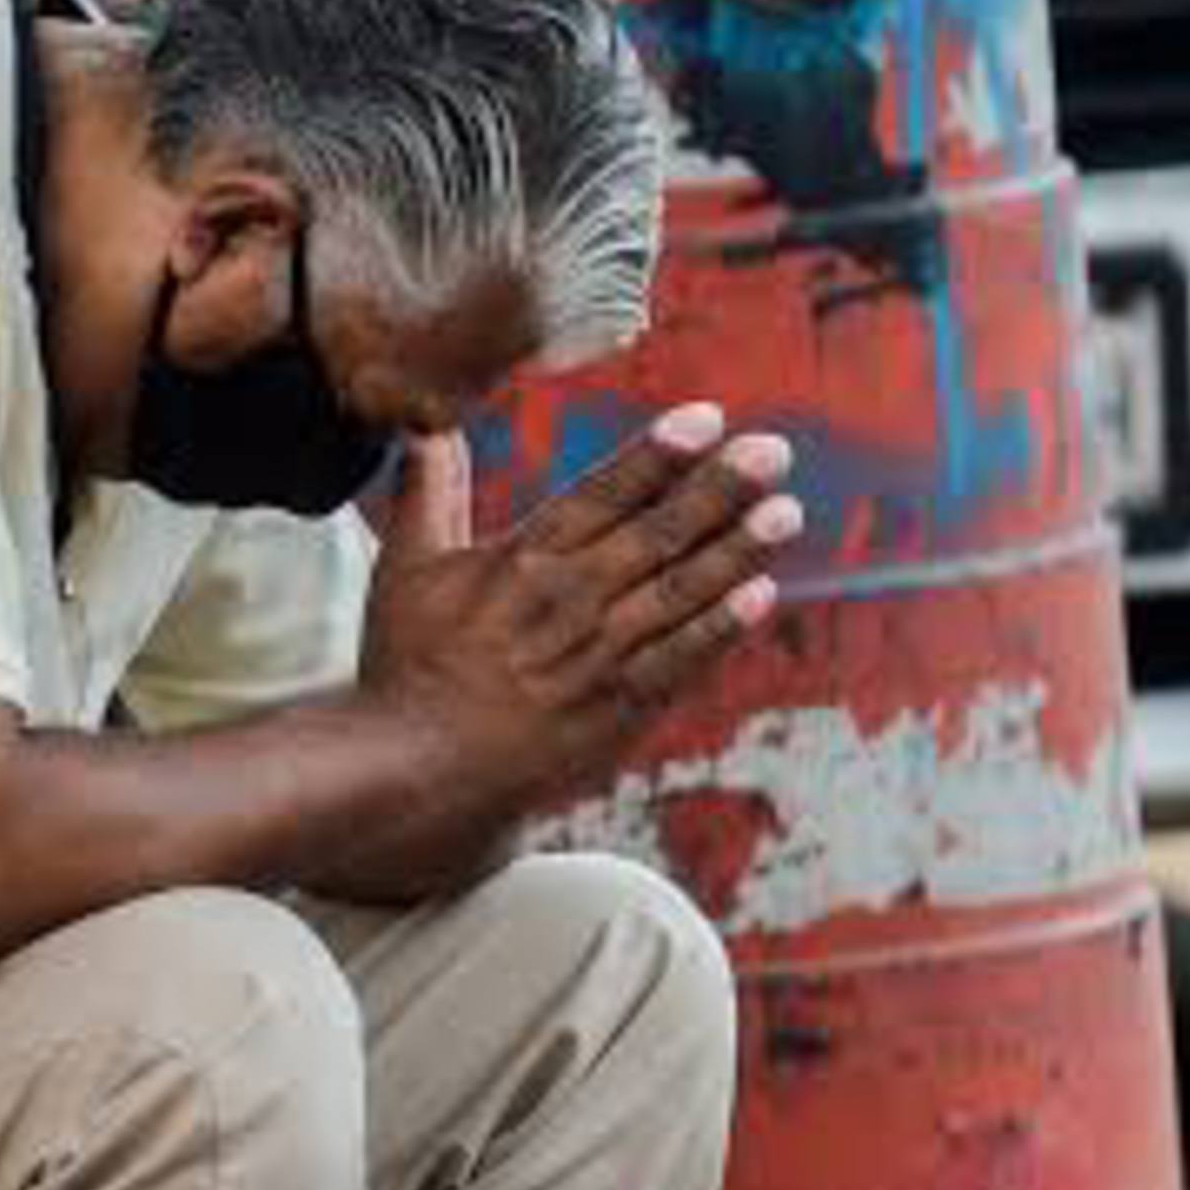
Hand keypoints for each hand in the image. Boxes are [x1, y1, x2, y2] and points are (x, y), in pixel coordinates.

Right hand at [357, 402, 801, 817]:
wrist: (416, 771)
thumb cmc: (407, 666)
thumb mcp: (403, 568)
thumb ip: (427, 491)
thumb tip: (428, 423)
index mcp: (522, 560)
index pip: (602, 492)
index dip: (658, 453)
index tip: (707, 418)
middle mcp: (569, 601)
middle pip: (657, 534)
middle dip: (720, 489)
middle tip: (774, 453)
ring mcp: (598, 657)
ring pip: (680, 593)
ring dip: (738, 551)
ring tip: (786, 514)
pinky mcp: (616, 709)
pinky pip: (681, 661)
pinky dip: (722, 628)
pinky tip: (763, 596)